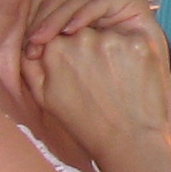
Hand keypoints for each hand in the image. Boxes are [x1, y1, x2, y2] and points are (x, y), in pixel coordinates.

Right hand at [26, 1, 170, 163]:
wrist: (128, 142)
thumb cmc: (85, 124)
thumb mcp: (45, 97)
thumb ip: (32, 66)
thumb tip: (30, 44)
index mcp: (56, 49)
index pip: (56, 32)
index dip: (66, 48)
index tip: (76, 66)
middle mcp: (83, 39)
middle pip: (82, 29)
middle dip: (87, 47)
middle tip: (97, 77)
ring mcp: (113, 40)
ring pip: (108, 32)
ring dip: (110, 49)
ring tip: (114, 80)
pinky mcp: (140, 44)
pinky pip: (132, 39)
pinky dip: (132, 54)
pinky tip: (131, 77)